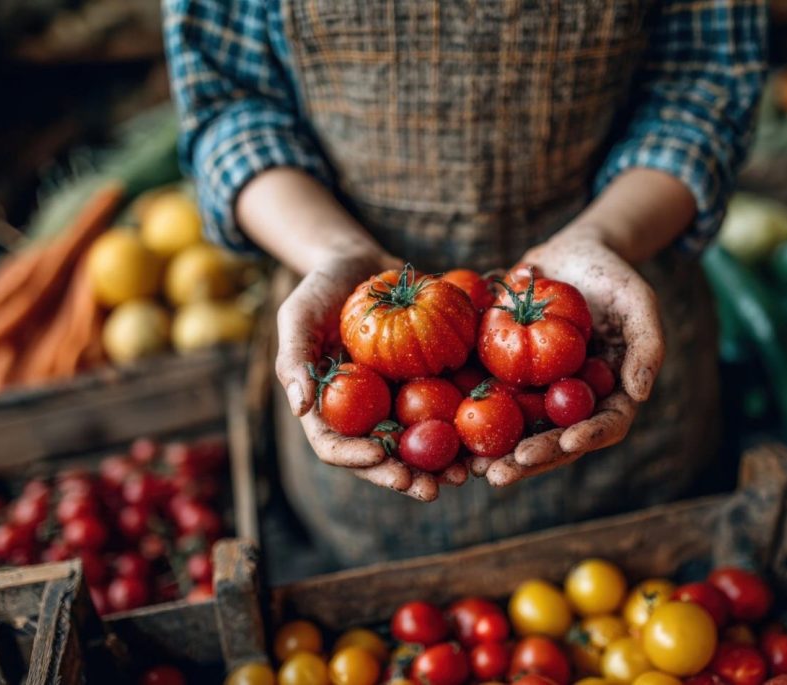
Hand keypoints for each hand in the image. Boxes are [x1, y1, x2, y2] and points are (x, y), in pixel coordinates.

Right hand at [275, 250, 467, 500]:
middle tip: (434, 488)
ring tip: (469, 473)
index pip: (339, 448)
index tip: (385, 462)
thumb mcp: (297, 317)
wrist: (361, 263)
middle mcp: (365, 414)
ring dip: (444, 463)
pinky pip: (450, 408)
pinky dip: (469, 425)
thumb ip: (294, 360)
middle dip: (409, 476)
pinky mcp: (429, 383)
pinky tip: (492, 435)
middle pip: (385, 458)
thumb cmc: (320, 288)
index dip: (361, 461)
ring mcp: (398, 401)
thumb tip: (300, 408)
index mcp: (330, 409)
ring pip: (421, 443)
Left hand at [483, 225, 665, 486]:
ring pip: (520, 431)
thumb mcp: (639, 302)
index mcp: (610, 394)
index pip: (604, 426)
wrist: (570, 252)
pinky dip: (471, 417)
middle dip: (531, 459)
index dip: (586, 437)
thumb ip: (648, 346)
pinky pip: (489, 400)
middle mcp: (573, 402)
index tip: (567, 441)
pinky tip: (448, 430)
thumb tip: (638, 394)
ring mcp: (540, 393)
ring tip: (471, 468)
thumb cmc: (613, 275)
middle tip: (502, 473)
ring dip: (496, 453)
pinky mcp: (508, 377)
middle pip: (556, 441)